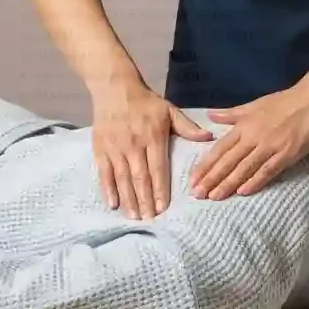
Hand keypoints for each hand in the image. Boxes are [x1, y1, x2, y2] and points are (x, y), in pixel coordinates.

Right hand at [91, 78, 213, 219]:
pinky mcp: (101, 149)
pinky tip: (114, 204)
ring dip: (129, 199)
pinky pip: (104, 173)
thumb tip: (208, 137)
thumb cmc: (146, 102)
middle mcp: (134, 144)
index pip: (157, 168)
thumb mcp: (169, 110)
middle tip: (150, 219)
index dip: (160, 189)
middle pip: (140, 177)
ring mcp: (115, 148)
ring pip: (122, 178)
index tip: (163, 208)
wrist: (114, 88)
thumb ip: (187, 127)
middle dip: (145, 200)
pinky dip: (108, 189)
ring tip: (135, 217)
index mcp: (153, 136)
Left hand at [188, 82, 308, 200]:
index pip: (220, 149)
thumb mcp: (255, 104)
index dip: (205, 165)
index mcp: (244, 125)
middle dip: (211, 179)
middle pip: (228, 161)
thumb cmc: (284, 101)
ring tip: (214, 197)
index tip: (192, 180)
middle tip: (197, 195)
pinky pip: (267, 170)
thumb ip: (232, 114)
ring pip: (244, 168)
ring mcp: (270, 146)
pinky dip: (255, 181)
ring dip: (228, 184)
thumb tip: (211, 115)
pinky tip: (243, 192)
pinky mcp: (286, 154)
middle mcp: (253, 136)